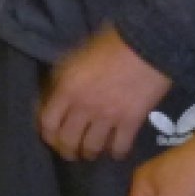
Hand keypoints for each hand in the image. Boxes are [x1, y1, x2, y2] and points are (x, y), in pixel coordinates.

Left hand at [38, 27, 171, 161]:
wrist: (147, 42)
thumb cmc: (110, 43)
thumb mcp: (77, 55)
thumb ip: (65, 78)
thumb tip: (56, 96)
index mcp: (67, 87)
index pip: (47, 123)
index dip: (48, 134)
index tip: (52, 137)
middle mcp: (84, 106)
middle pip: (67, 141)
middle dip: (67, 150)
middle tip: (71, 151)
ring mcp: (107, 116)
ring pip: (91, 148)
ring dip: (89, 153)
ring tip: (91, 152)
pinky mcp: (130, 122)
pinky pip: (118, 148)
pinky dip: (115, 152)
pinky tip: (115, 150)